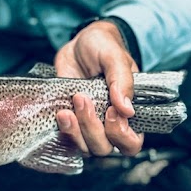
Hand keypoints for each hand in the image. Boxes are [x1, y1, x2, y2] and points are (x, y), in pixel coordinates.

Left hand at [54, 20, 143, 159]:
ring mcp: (87, 123)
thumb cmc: (103, 48)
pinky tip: (59, 113)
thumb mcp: (115, 57)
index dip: (121, 136)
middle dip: (92, 129)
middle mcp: (108, 124)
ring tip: (67, 109)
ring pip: (83, 146)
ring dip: (74, 131)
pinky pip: (64, 137)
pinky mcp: (68, 119)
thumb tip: (127, 110)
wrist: (79, 43)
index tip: (110, 112)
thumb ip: (123, 81)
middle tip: (82, 99)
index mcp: (128, 114)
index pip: (131, 143)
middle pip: (104, 148)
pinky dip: (62, 129)